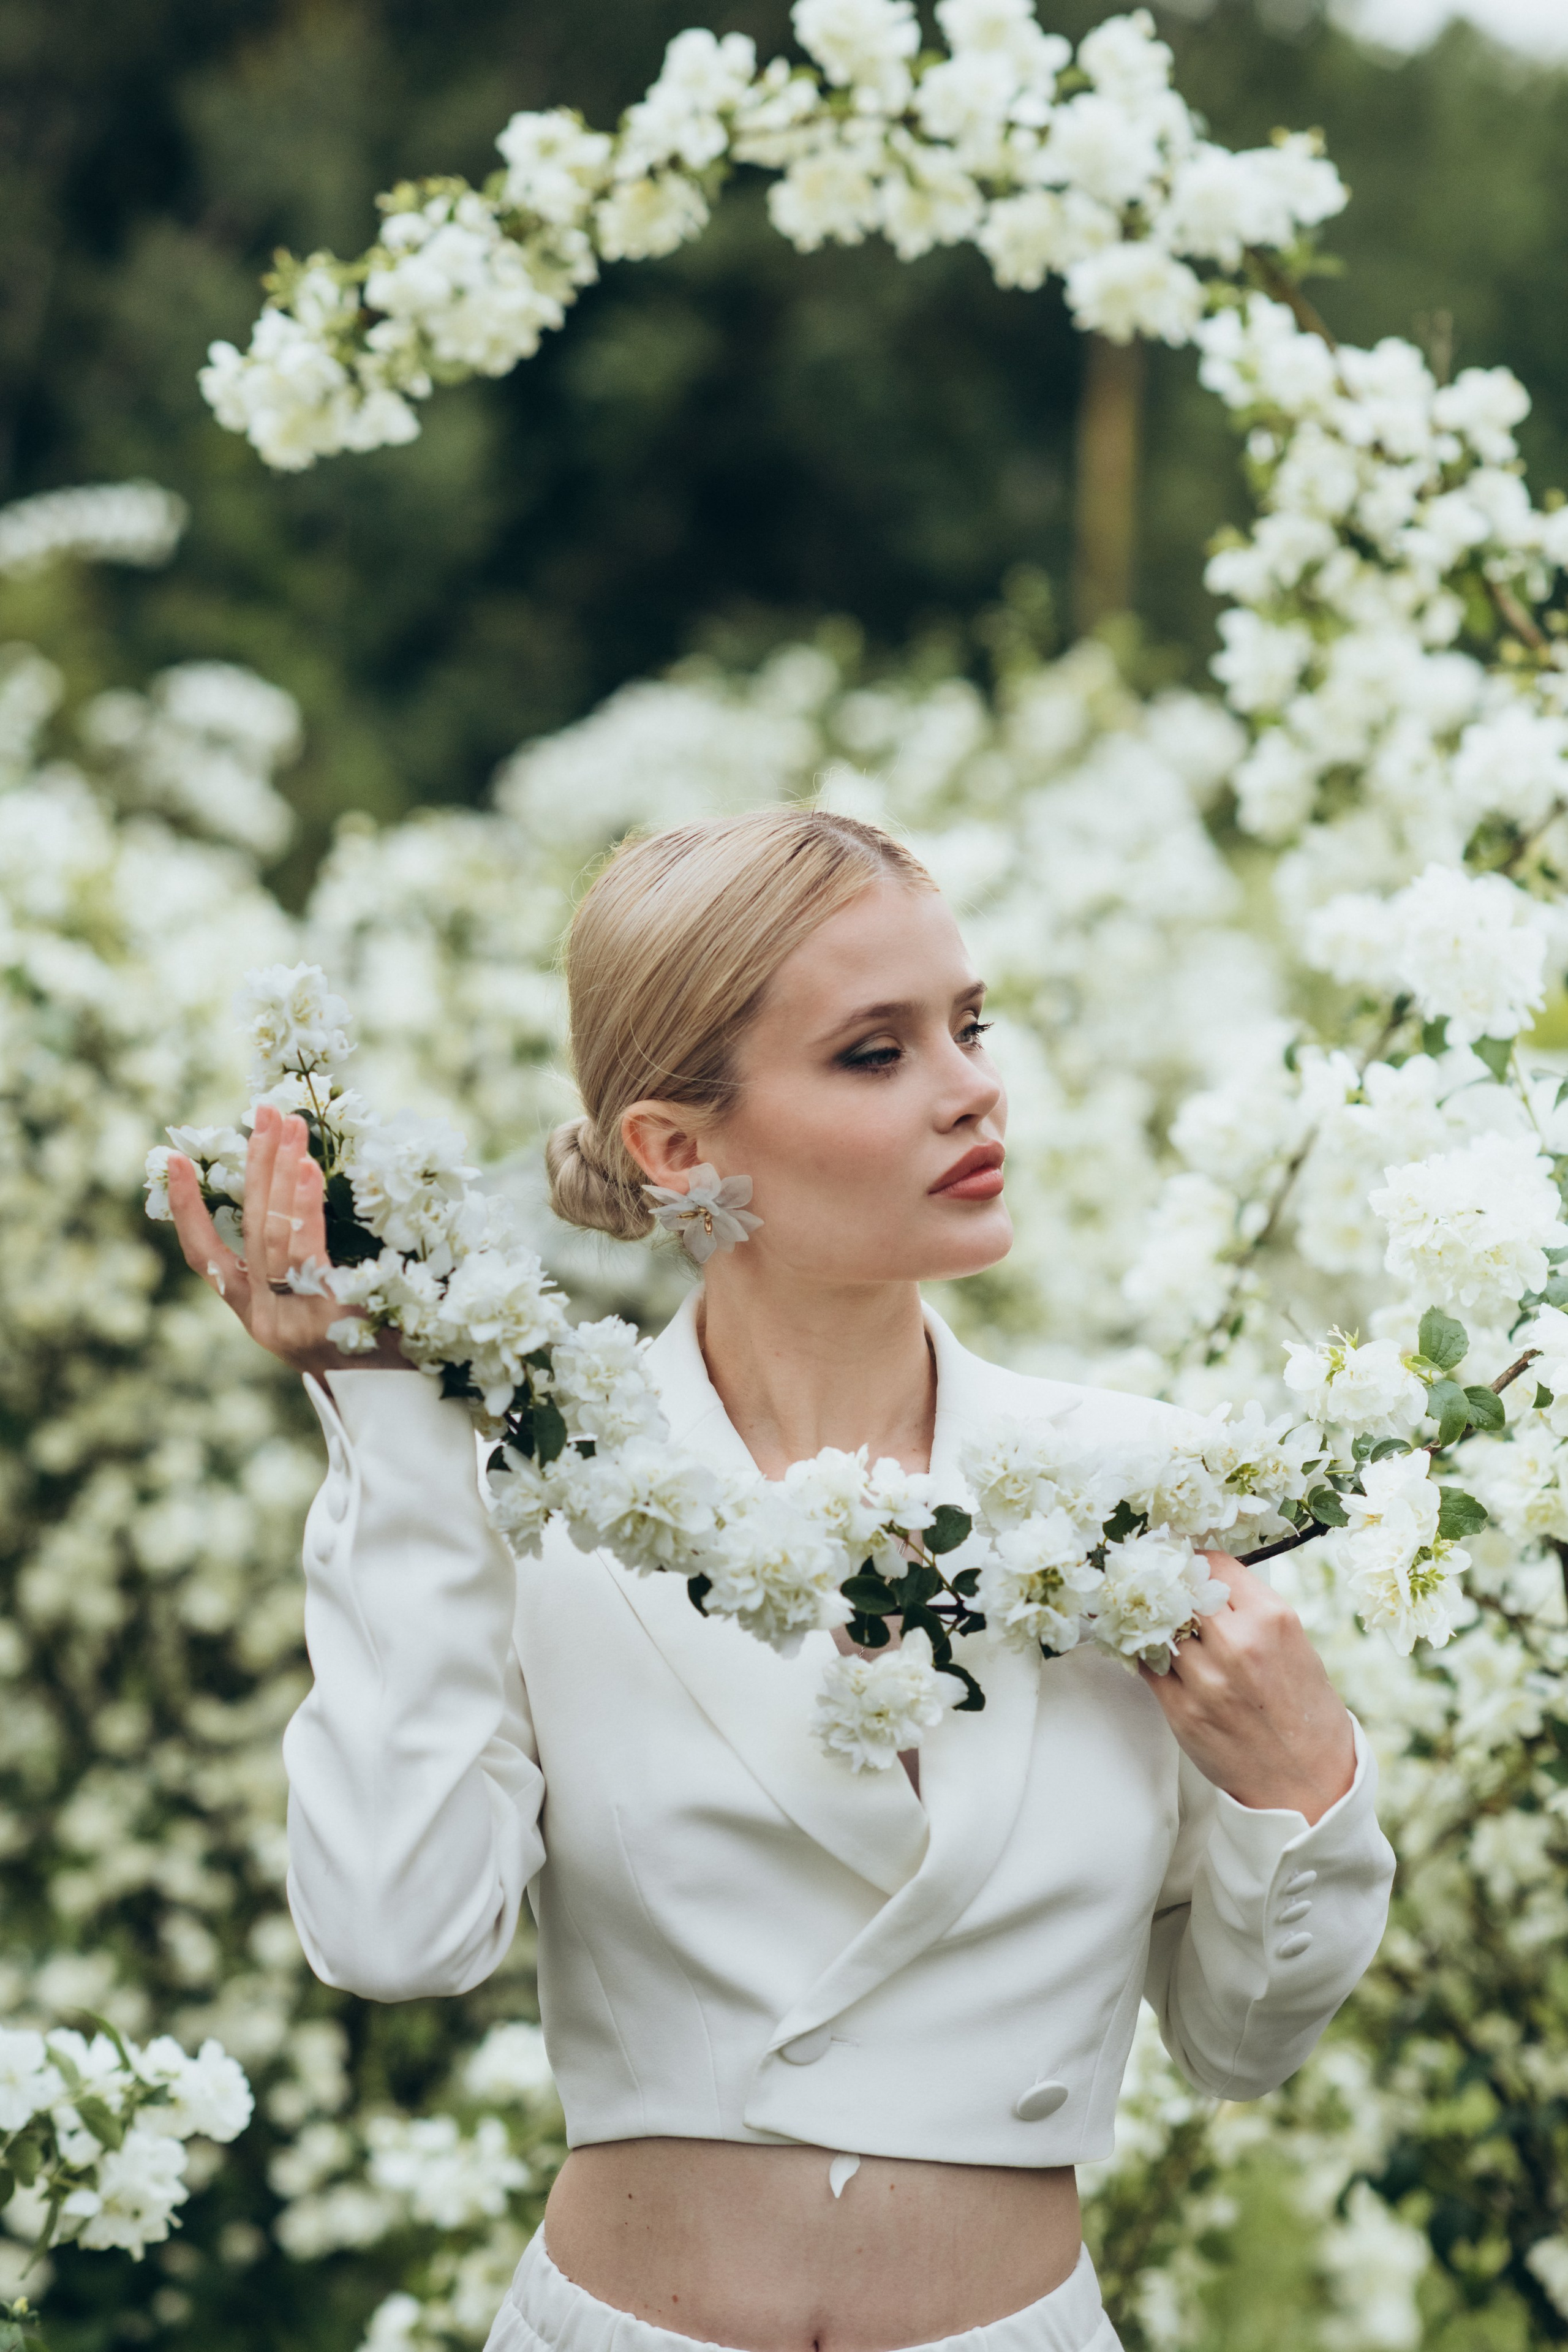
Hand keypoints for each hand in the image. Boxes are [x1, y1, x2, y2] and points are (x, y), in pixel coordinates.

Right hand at [166, 1102, 404, 1376]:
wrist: (402, 1406)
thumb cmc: (367, 1349)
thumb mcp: (325, 1311)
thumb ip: (305, 1266)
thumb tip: (301, 1189)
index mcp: (257, 1314)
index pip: (207, 1257)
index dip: (188, 1210)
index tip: (174, 1160)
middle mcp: (267, 1318)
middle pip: (254, 1232)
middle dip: (258, 1168)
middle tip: (267, 1112)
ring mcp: (296, 1320)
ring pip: (276, 1239)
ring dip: (282, 1177)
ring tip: (290, 1129)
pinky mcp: (329, 1321)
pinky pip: (309, 1255)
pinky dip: (305, 1209)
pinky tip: (307, 1172)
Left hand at [1138, 1557, 1355, 1825]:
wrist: (1310, 1783)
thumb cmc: (1305, 1711)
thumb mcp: (1295, 1644)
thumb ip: (1251, 1611)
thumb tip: (1205, 1580)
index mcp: (1272, 1619)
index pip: (1214, 1563)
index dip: (1197, 1562)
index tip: (1189, 1566)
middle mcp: (1237, 1644)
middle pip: (1181, 1590)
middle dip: (1174, 1590)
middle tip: (1168, 1590)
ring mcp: (1206, 1680)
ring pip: (1159, 1626)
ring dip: (1159, 1624)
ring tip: (1163, 1625)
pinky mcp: (1182, 1711)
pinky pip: (1146, 1665)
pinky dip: (1146, 1654)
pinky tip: (1155, 1653)